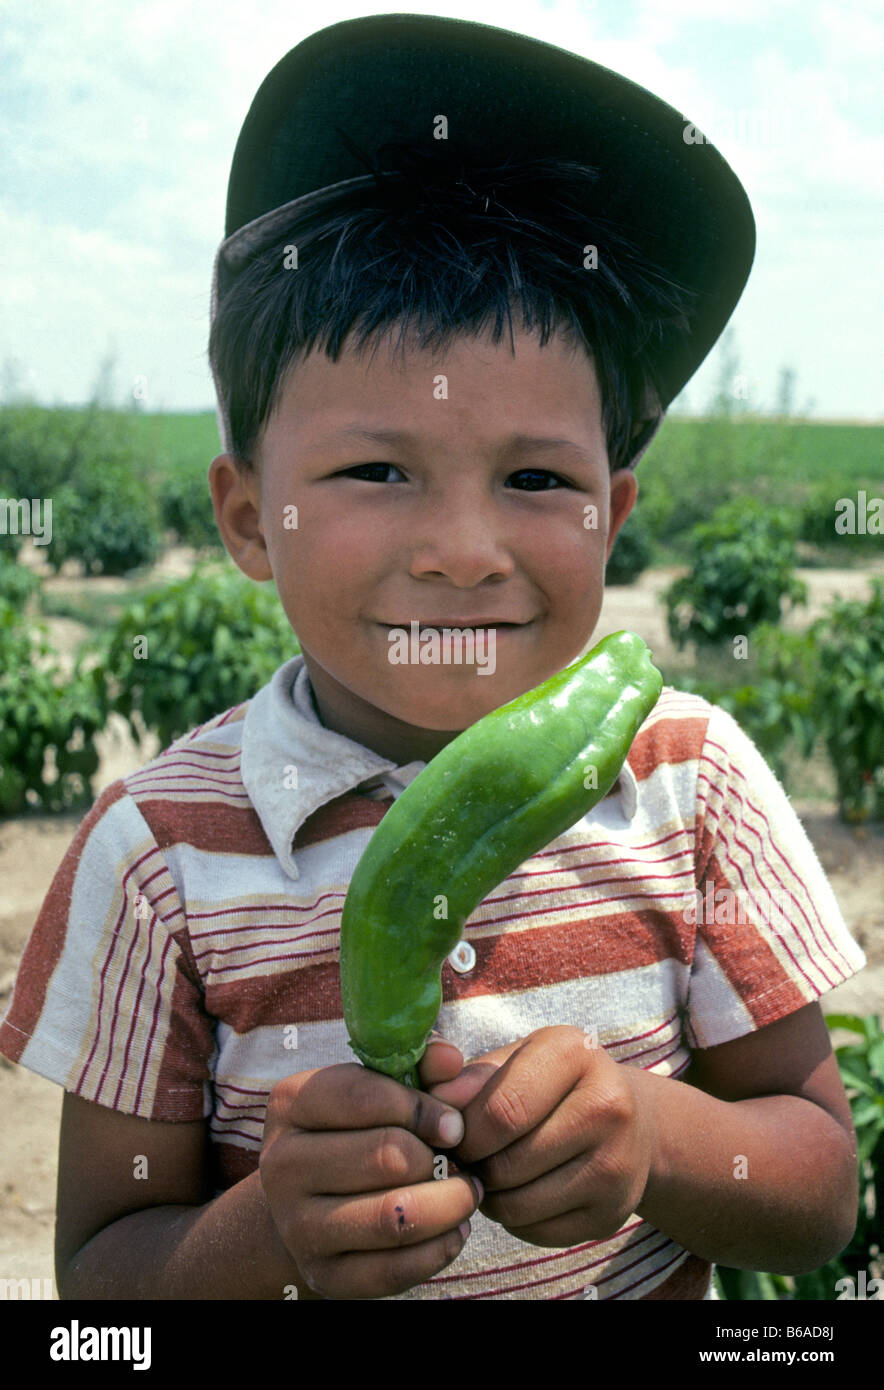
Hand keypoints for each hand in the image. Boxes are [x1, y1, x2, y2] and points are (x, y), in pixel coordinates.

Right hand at [260, 1062, 481, 1298]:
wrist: (311, 1200)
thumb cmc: (358, 1129)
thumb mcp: (382, 1086)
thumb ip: (420, 1067)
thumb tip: (451, 1060)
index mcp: (291, 1103)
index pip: (365, 1096)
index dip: (424, 1108)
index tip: (455, 1124)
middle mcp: (282, 1165)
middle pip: (388, 1157)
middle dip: (442, 1159)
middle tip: (464, 1160)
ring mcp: (297, 1226)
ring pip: (396, 1217)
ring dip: (450, 1204)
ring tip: (466, 1193)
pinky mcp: (323, 1274)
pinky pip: (397, 1268)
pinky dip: (441, 1247)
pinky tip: (454, 1228)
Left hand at [416, 1025, 655, 1247]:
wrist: (631, 1124)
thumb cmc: (552, 1084)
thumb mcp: (513, 1060)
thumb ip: (465, 1076)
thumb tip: (435, 1101)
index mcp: (574, 1054)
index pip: (501, 1111)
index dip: (463, 1132)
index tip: (452, 1133)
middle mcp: (606, 1106)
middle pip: (507, 1162)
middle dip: (474, 1165)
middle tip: (467, 1156)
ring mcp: (615, 1166)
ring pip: (517, 1204)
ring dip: (489, 1195)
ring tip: (491, 1171)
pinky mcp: (611, 1214)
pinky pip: (535, 1232)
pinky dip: (514, 1218)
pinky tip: (519, 1190)